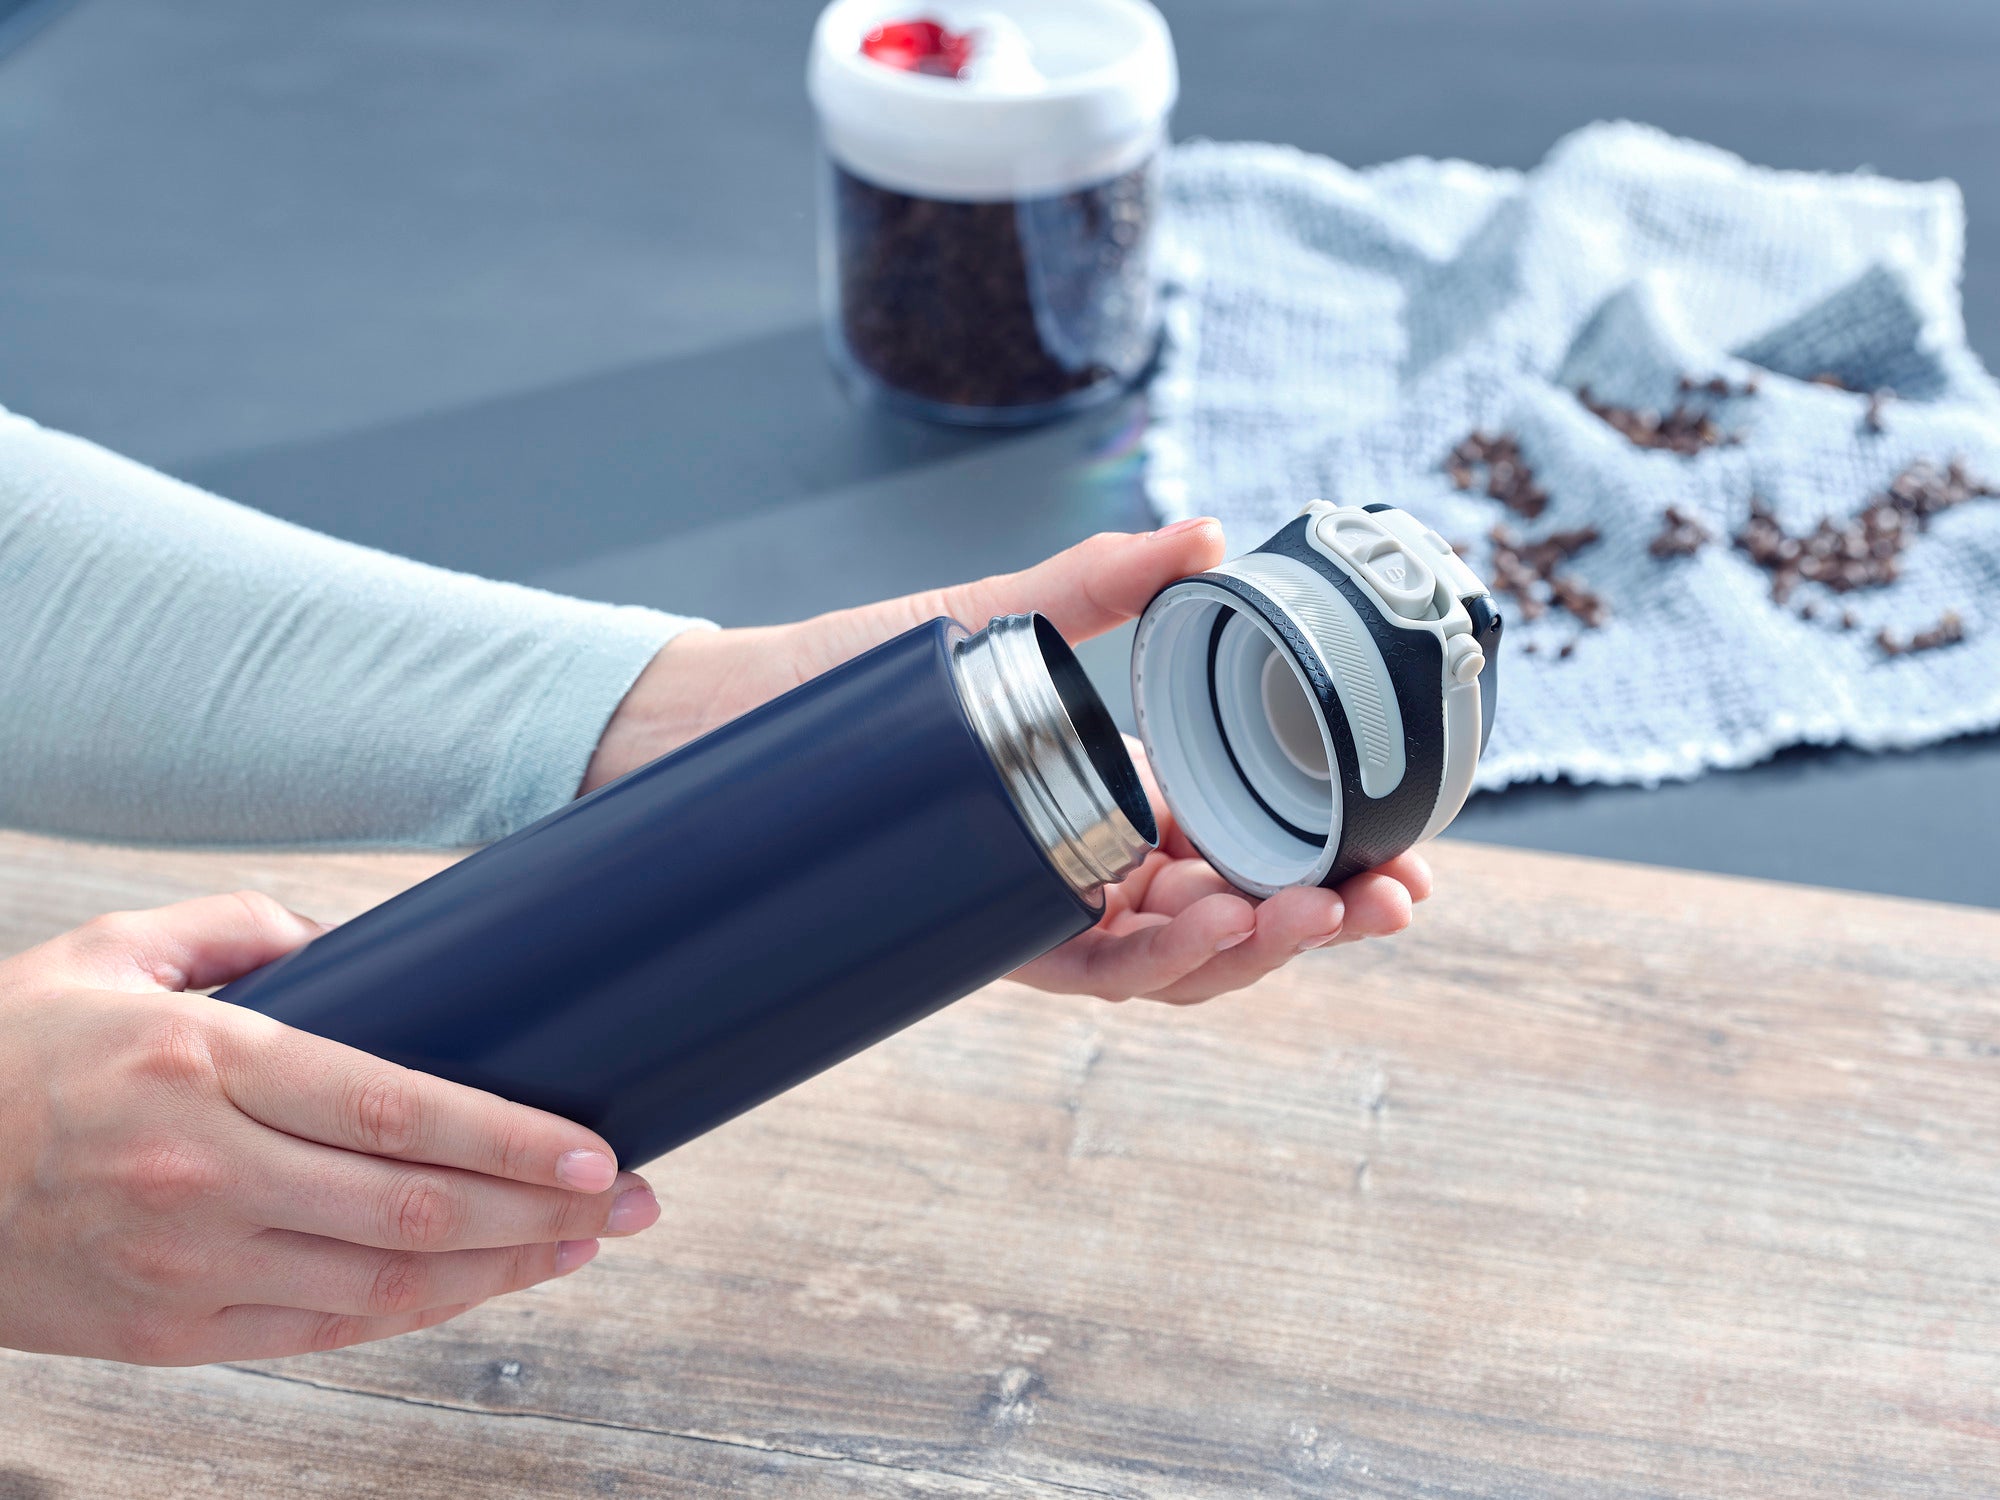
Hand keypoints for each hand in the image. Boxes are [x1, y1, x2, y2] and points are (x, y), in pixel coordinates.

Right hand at [0, 893, 661, 1364]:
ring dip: (504, 1271)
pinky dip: (420, 1314)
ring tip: (586, 1245)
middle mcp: (201, 1172)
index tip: (597, 1147)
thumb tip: (357, 939)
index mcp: (201, 1064)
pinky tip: (484, 1287)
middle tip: (636, 1198)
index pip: (394, 1110)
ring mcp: (187, 1264)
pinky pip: (326, 1331)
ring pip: (385, 1287)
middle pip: (413, 1209)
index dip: (510, 1139)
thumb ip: (244, 929)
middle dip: (544, 1210)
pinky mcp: (174, 1331)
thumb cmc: (14, 1052)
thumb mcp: (115, 952)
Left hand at [585, 519, 1431, 1003]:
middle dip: (1319, 922)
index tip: (1406, 864)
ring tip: (1307, 914)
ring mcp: (1035, 909)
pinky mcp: (976, 931)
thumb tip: (1202, 533)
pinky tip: (1203, 924)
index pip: (1249, 856)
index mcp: (1118, 809)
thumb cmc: (854, 678)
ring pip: (1168, 964)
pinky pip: (1079, 968)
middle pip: (1229, 922)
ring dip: (1250, 949)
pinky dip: (1147, 960)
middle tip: (1392, 902)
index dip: (1332, 871)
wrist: (726, 717)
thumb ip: (1098, 584)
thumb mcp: (995, 623)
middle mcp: (1088, 872)